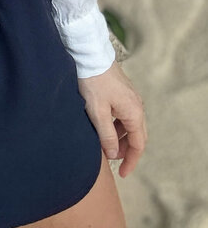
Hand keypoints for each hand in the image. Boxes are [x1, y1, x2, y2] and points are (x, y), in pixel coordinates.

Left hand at [78, 61, 146, 177]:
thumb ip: (106, 135)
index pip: (138, 144)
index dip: (131, 161)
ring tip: (104, 145)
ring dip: (119, 137)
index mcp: (134, 112)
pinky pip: (123, 115)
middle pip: (136, 135)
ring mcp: (130, 98)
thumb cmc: (92, 81)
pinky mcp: (121, 92)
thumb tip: (113, 154)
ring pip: (128, 125)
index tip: (123, 174)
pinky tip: (102, 127)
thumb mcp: (97, 112)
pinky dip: (115, 125)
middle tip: (111, 160)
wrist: (89, 54)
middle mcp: (136, 106)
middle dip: (125, 150)